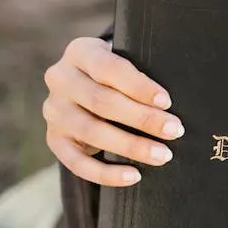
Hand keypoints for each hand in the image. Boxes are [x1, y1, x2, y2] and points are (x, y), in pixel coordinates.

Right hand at [42, 37, 183, 185]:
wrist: (87, 83)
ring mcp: (53, 111)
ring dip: (131, 146)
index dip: (138, 86)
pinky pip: (77, 163)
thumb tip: (171, 104)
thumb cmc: (118, 72)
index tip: (167, 101)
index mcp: (81, 52)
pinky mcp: (54, 139)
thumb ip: (141, 73)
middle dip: (142, 118)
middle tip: (174, 130)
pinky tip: (134, 176)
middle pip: (102, 102)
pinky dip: (106, 173)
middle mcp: (60, 79)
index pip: (109, 68)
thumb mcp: (126, 60)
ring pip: (91, 132)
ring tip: (162, 155)